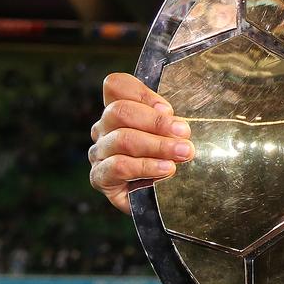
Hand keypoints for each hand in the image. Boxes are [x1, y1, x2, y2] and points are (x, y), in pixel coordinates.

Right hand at [88, 73, 194, 213]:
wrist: (170, 198)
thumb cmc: (176, 157)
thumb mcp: (178, 133)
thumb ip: (175, 120)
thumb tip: (180, 122)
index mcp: (121, 110)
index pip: (116, 86)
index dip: (142, 94)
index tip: (169, 109)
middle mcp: (105, 129)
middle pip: (119, 111)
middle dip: (157, 122)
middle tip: (184, 133)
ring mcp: (100, 153)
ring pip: (122, 139)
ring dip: (158, 145)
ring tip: (184, 153)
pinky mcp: (100, 178)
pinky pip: (117, 167)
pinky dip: (145, 167)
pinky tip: (167, 169)